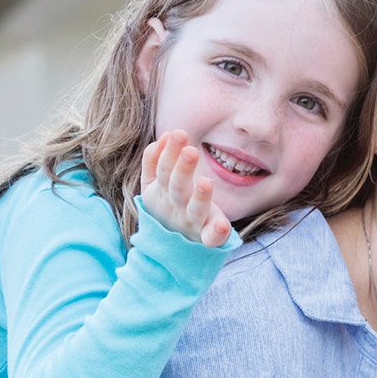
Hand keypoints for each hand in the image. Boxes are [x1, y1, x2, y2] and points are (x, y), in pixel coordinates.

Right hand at [140, 130, 234, 247]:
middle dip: (183, 169)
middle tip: (191, 150)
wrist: (171, 243)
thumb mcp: (154, 184)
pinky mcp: (206, 237)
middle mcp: (175, 207)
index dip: (168, 153)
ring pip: (194, 210)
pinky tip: (222, 225)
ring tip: (206, 182)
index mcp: (161, 192)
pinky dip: (216, 233)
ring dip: (200, 197)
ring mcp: (190, 223)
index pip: (163, 170)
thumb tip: (165, 135)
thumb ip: (154, 161)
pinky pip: (210, 238)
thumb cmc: (169, 204)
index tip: (175, 133)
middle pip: (177, 187)